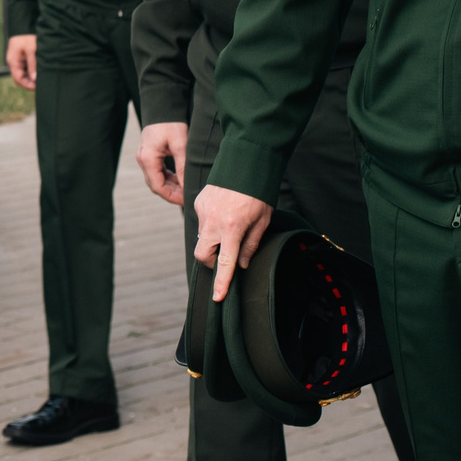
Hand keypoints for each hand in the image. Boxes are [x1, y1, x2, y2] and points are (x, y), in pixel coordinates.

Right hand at [5, 35, 37, 91]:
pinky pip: (26, 70)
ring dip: (31, 78)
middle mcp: (14, 63)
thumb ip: (32, 64)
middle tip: (40, 85)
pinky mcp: (22, 59)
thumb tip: (34, 78)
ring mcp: (17, 61)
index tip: (37, 87)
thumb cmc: (27, 37)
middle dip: (29, 83)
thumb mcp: (31, 49)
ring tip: (41, 79)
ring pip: (23, 75)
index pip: (18, 78)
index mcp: (13, 61)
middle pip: (19, 79)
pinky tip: (39, 73)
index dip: (27, 85)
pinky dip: (32, 73)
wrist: (24, 27)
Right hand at [137, 121, 186, 205]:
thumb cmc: (171, 123)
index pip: (157, 187)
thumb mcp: (180, 145)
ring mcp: (145, 157)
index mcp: (147, 159)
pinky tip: (180, 179)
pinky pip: (158, 171)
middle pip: (156, 185)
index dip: (172, 197)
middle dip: (172, 193)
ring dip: (171, 186)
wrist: (163, 106)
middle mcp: (143, 159)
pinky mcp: (150, 154)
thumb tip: (187, 187)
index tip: (186, 200)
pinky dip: (169, 178)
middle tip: (188, 197)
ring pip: (157, 179)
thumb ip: (183, 167)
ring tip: (186, 189)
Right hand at [192, 182, 273, 303]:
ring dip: (213, 241)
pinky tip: (224, 212)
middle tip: (227, 256)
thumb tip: (241, 264)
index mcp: (232, 228)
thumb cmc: (258, 193)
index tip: (218, 297)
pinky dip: (212, 225)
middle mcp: (213, 222)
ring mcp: (203, 211)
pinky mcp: (198, 202)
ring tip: (230, 226)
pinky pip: (202, 222)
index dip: (222, 282)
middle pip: (203, 254)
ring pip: (202, 238)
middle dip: (213, 261)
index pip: (224, 262)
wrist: (245, 162)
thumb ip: (250, 245)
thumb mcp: (261, 222)